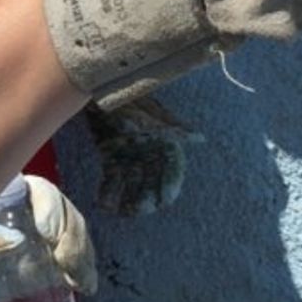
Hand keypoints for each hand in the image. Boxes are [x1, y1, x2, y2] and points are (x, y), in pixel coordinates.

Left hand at [0, 175, 95, 301]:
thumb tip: (16, 241)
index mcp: (5, 194)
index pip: (38, 190)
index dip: (50, 207)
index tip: (46, 234)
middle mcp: (28, 205)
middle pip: (62, 211)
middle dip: (72, 236)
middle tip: (68, 267)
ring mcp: (40, 230)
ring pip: (72, 232)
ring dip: (82, 254)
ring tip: (81, 282)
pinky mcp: (45, 254)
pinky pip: (71, 254)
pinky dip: (82, 268)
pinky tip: (86, 286)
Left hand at [86, 92, 201, 216]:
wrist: (102, 90)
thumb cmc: (131, 101)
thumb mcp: (151, 115)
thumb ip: (173, 128)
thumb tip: (199, 138)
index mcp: (163, 145)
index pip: (171, 172)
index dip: (169, 187)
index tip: (163, 201)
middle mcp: (148, 155)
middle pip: (151, 183)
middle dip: (145, 198)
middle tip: (137, 210)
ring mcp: (130, 158)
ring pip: (131, 185)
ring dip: (126, 199)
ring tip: (119, 211)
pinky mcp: (111, 158)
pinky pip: (112, 180)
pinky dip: (109, 192)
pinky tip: (104, 204)